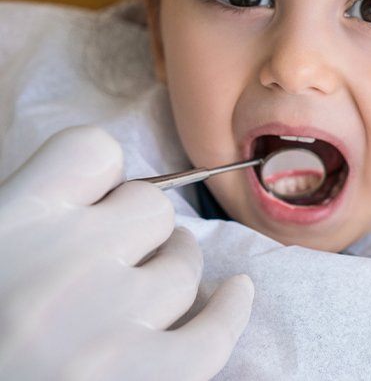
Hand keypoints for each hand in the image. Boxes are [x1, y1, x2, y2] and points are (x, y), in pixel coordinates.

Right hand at [0, 126, 253, 380]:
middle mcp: (62, 263)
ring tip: (145, 293)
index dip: (102, 175)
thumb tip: (95, 201)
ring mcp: (107, 326)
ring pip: (181, 264)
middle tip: (118, 257)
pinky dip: (229, 311)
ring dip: (173, 271)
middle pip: (149, 207)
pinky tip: (235, 294)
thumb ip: (30, 221)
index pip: (92, 150)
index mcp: (10, 225)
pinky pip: (213, 332)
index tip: (98, 199)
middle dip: (140, 228)